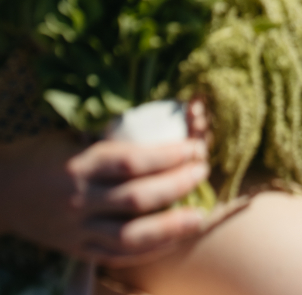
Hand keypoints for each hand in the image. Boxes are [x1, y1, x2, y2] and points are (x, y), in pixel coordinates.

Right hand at [0, 131, 209, 267]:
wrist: (2, 190)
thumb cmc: (44, 153)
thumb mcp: (75, 137)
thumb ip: (113, 139)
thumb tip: (164, 126)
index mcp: (81, 164)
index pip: (132, 162)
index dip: (169, 156)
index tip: (194, 147)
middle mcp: (79, 199)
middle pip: (137, 198)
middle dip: (176, 184)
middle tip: (202, 170)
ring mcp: (77, 229)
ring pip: (130, 235)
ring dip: (170, 226)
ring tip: (200, 216)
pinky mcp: (76, 249)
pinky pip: (116, 255)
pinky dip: (148, 249)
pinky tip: (173, 238)